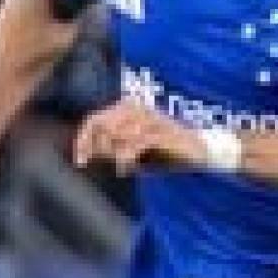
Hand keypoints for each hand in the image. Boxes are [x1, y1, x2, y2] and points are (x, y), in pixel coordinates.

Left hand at [72, 99, 202, 176]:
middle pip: (101, 124)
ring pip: (115, 133)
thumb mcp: (131, 151)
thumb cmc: (163, 152)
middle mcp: (136, 108)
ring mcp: (149, 119)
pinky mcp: (161, 132)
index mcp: (127, 108)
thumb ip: (109, 149)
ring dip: (111, 154)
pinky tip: (125, 169)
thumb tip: (86, 154)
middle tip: (95, 164)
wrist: (199, 152)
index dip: (82, 139)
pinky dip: (125, 158)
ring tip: (118, 166)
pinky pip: (134, 144)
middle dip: (95, 147)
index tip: (78, 161)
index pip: (94, 119)